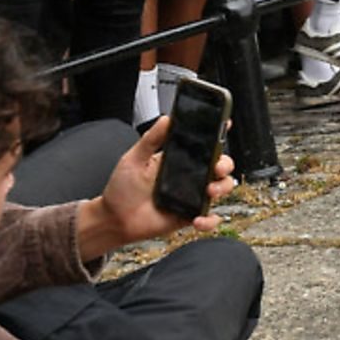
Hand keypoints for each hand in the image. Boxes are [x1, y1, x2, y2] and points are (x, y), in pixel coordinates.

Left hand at [76, 116, 237, 258]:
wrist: (114, 220)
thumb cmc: (122, 189)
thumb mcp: (134, 159)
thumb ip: (151, 139)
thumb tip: (166, 119)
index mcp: (179, 159)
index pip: (204, 144)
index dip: (218, 134)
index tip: (224, 125)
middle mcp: (190, 176)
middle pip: (220, 165)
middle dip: (225, 163)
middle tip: (216, 166)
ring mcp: (192, 196)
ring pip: (222, 188)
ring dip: (222, 188)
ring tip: (209, 191)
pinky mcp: (190, 215)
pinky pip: (210, 218)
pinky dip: (210, 220)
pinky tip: (198, 219)